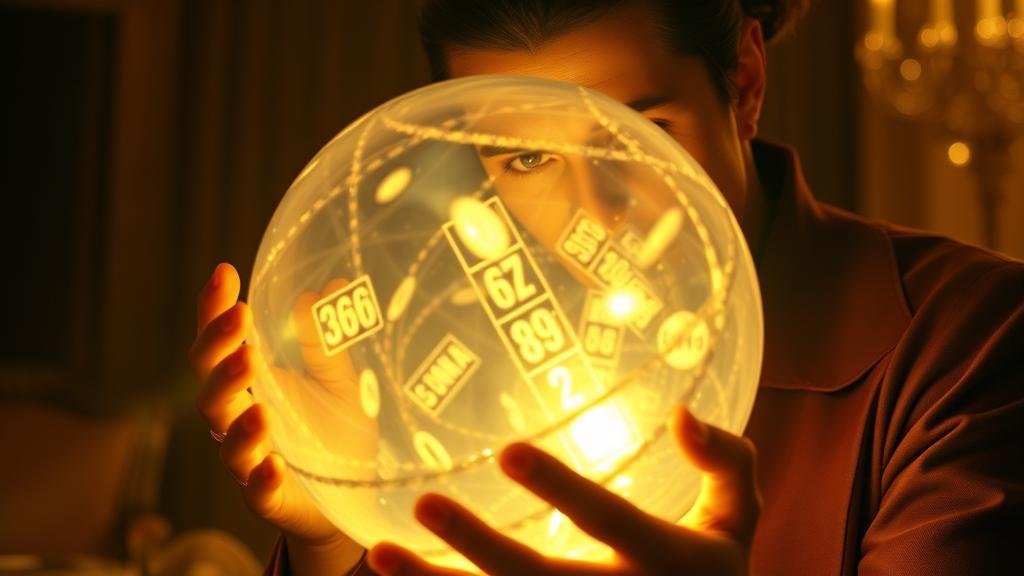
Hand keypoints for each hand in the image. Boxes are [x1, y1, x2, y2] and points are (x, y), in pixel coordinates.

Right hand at [189, 263, 365, 573]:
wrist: (351, 497)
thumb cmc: (334, 431)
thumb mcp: (337, 379)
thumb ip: (326, 339)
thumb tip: (330, 284)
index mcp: (251, 383)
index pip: (219, 342)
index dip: (214, 309)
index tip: (225, 271)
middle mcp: (240, 417)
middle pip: (209, 385)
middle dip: (218, 353)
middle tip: (238, 322)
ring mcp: (251, 459)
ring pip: (226, 438)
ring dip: (237, 414)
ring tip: (256, 393)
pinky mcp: (270, 497)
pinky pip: (257, 490)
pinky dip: (261, 477)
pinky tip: (274, 464)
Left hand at [366, 406, 760, 575]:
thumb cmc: (714, 573)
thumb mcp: (738, 519)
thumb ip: (727, 462)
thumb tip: (683, 413)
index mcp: (666, 561)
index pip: (609, 520)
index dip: (561, 489)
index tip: (507, 452)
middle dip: (479, 546)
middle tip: (425, 501)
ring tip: (379, 553)